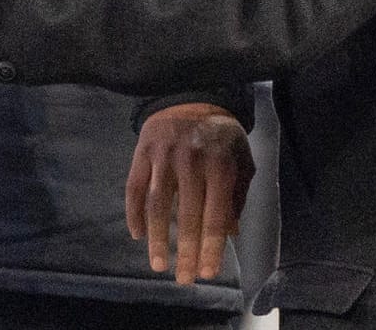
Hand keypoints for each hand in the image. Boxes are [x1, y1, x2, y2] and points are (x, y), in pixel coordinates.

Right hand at [126, 103, 254, 283]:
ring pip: (158, 205)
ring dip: (158, 239)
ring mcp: (164, 156)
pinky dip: (134, 214)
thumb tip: (230, 233)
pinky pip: (135, 188)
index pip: (216, 215)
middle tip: (184, 279)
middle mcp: (192, 162)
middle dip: (186, 252)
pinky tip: (138, 235)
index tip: (208, 272)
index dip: (212, 247)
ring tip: (158, 265)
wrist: (192, 97)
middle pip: (187, 216)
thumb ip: (237, 195)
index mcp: (221, 166)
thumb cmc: (221, 136)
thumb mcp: (241, 160)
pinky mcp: (143, 152)